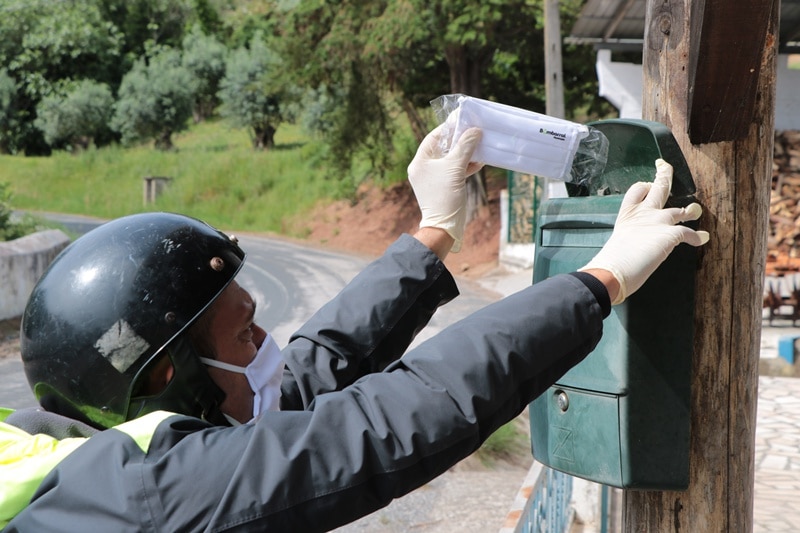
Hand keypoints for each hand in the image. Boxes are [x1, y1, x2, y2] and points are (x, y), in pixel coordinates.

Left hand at [408, 125, 482, 252]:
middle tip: (474, 131)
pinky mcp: (443, 188)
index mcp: (419, 162)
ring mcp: (433, 179)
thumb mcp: (456, 168)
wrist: (444, 227)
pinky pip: (454, 172)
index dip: (448, 128)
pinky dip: (465, 166)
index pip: (433, 138)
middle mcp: (423, 169)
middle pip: (442, 148)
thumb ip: (465, 147)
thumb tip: (475, 130)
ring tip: (479, 146)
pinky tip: (479, 162)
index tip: (463, 120)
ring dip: (465, 153)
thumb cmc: (445, 196)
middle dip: (459, 140)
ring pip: (450, 160)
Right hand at [580, 159, 709, 304]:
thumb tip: (620, 258)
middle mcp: (644, 213)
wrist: (614, 269)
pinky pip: (689, 232)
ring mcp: (658, 222)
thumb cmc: (611, 261)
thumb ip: (626, 242)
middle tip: (664, 167)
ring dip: (689, 210)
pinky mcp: (670, 233)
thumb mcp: (617, 244)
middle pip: (659, 188)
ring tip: (694, 210)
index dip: (643, 186)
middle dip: (664, 175)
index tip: (647, 185)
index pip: (636, 190)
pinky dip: (697, 236)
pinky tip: (702, 238)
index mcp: (628, 215)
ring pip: (679, 210)